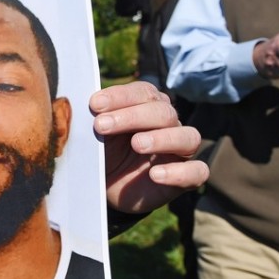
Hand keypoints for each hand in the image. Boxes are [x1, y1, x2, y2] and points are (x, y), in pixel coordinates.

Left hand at [90, 81, 207, 213]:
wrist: (105, 186)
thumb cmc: (101, 150)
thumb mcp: (94, 132)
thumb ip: (93, 116)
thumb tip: (80, 100)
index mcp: (147, 105)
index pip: (143, 92)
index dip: (120, 96)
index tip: (94, 105)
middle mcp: (168, 124)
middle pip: (163, 112)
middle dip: (132, 116)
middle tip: (102, 126)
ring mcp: (179, 151)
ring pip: (188, 137)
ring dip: (162, 138)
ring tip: (136, 144)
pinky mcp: (185, 177)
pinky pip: (197, 171)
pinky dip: (180, 172)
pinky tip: (155, 174)